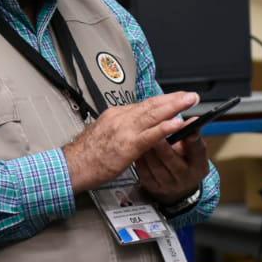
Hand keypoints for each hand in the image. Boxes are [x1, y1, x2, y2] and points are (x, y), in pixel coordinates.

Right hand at [63, 92, 197, 192]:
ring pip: (154, 114)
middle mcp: (122, 118)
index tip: (177, 97)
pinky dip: (165, 128)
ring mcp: (125, 130)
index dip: (163, 100)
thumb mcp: (105, 134)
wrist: (71, 166)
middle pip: (152, 105)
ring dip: (175, 107)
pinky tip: (178, 123)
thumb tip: (136, 125)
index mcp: (116, 115)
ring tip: (190, 101)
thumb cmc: (86, 155)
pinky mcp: (127, 145)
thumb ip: (121, 127)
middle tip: (191, 95)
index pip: (144, 104)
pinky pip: (150, 135)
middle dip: (174, 99)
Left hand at [136, 129, 208, 204]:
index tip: (185, 128)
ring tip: (142, 136)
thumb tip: (193, 121)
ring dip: (147, 150)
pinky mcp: (152, 187)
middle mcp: (185, 178)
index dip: (192, 140)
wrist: (177, 185)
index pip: (197, 151)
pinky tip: (136, 148)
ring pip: (155, 165)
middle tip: (154, 130)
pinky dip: (140, 158)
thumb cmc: (186, 160)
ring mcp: (168, 185)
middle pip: (172, 160)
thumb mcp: (194, 150)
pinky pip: (143, 172)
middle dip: (162, 145)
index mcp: (199, 166)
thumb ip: (191, 137)